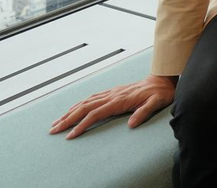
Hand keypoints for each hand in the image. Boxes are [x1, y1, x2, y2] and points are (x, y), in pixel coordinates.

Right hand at [48, 74, 175, 138]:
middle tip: (53, 130)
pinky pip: (91, 98)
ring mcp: (111, 93)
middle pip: (84, 107)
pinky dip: (79, 105)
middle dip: (68, 119)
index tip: (70, 135)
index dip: (82, 125)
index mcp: (120, 100)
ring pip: (85, 102)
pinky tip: (73, 110)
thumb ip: (144, 113)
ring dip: (70, 112)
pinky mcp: (112, 92)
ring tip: (57, 122)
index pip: (95, 114)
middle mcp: (112, 95)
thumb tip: (131, 124)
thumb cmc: (160, 93)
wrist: (162, 80)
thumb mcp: (156, 103)